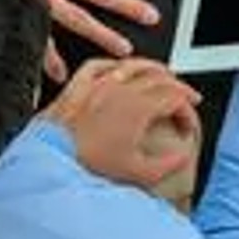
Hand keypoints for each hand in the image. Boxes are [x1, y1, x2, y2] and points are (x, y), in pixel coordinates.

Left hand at [43, 56, 201, 193]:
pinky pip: (99, 65)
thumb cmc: (88, 167)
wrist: (51, 163)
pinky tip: (117, 69)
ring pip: (133, 64)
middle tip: (186, 101)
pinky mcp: (77, 88)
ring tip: (162, 77)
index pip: (176, 98)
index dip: (187, 111)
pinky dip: (114, 64)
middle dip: (179, 88)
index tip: (186, 127)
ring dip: (154, 69)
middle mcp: (120, 90)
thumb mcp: (138, 174)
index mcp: (138, 108)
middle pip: (161, 77)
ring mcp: (97, 85)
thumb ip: (167, 165)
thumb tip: (181, 157)